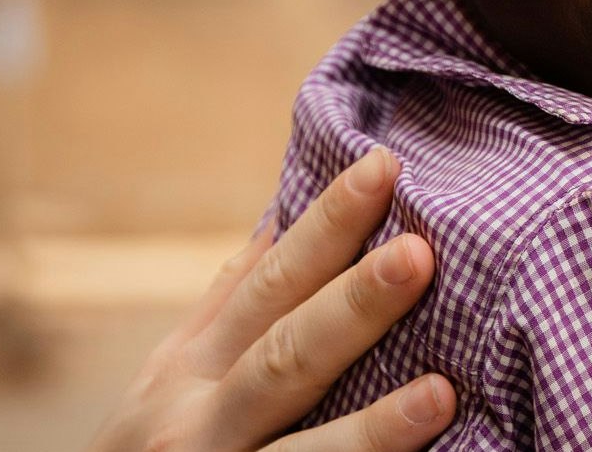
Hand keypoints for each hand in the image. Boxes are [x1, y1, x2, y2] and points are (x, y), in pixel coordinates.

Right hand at [87, 147, 455, 451]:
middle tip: (420, 254)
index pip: (270, 283)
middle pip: (286, 356)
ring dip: (371, 428)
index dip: (327, 226)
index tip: (384, 167)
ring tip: (440, 394)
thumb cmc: (152, 448)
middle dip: (352, 306)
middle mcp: (196, 421)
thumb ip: (227, 306)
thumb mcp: (169, 377)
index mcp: (190, 368)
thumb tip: (279, 221)